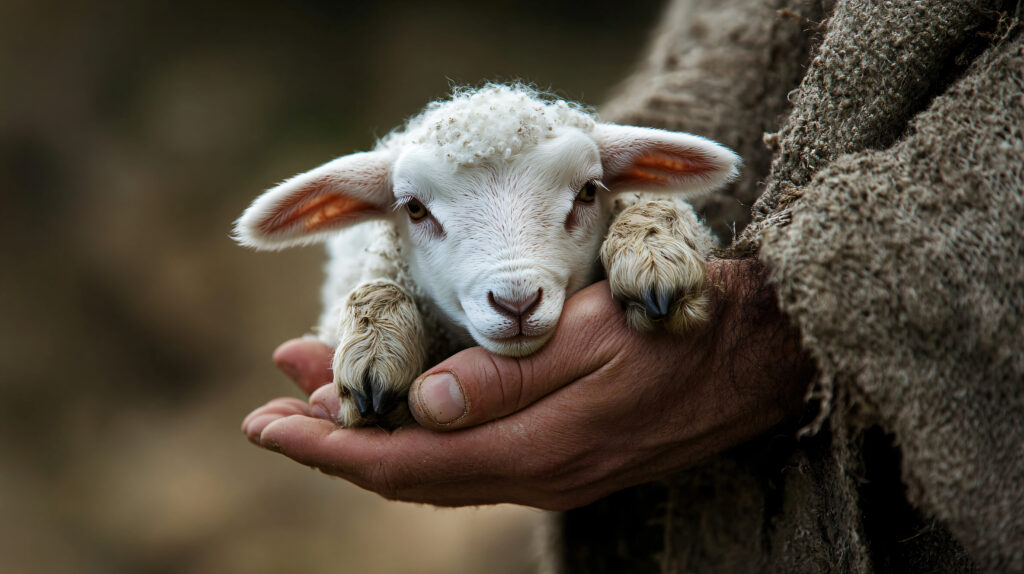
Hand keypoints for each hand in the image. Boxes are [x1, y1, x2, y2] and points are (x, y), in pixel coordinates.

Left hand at [242, 259, 813, 509]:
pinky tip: (409, 411)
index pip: (403, 461)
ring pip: (437, 465)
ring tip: (320, 399)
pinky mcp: (563, 455)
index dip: (327, 446)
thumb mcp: (589, 343)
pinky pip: (472, 459)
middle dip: (334, 441)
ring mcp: (550, 470)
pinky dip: (422, 435)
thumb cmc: (674, 339)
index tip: (268, 422)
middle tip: (273, 407)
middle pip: (408, 471)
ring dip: (373, 435)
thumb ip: (505, 379)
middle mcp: (532, 474)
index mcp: (531, 451)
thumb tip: (421, 405)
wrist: (751, 361)